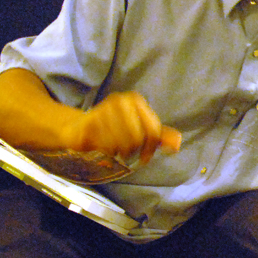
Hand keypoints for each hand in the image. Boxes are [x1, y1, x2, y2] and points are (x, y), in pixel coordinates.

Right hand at [61, 91, 180, 164]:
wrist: (79, 128)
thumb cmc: (113, 129)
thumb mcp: (139, 130)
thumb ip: (159, 136)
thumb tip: (177, 144)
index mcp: (135, 100)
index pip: (153, 131)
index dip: (151, 148)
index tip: (145, 157)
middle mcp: (121, 101)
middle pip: (138, 138)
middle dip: (133, 151)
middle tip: (126, 154)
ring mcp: (104, 109)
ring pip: (123, 143)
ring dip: (119, 153)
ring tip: (115, 150)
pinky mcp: (90, 121)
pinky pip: (107, 145)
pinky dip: (107, 152)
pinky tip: (103, 147)